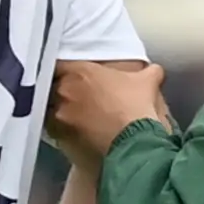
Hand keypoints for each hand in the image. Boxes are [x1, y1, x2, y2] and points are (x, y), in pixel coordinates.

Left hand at [46, 58, 170, 163]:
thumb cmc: (137, 107)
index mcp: (81, 70)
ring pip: (48, 105)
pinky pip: (49, 126)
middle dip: (58, 88)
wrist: (133, 140)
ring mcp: (59, 112)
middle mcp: (64, 88)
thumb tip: (155, 70)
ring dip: (54, 107)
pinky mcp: (58, 134)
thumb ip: (148, 71)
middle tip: (68, 94)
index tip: (66, 73)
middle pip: (50, 84)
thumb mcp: (148, 81)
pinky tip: (66, 129)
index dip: (61, 68)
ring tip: (66, 113)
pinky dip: (55, 127)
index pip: (58, 62)